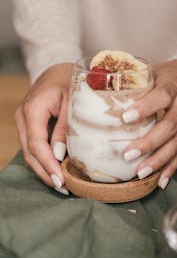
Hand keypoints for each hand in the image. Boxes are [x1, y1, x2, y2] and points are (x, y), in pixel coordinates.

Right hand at [15, 63, 72, 193]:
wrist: (56, 68)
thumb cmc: (68, 80)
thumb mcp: (72, 101)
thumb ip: (65, 127)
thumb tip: (58, 154)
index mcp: (33, 109)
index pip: (36, 143)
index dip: (47, 164)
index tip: (60, 181)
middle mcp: (23, 117)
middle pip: (29, 152)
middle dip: (45, 172)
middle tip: (62, 189)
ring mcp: (24, 121)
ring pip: (29, 152)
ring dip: (43, 168)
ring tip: (61, 184)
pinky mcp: (29, 124)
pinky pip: (33, 145)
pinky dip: (43, 159)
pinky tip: (56, 168)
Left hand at [122, 59, 176, 188]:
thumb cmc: (169, 77)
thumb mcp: (154, 72)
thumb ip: (134, 81)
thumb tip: (99, 86)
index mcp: (174, 85)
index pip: (162, 96)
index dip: (145, 108)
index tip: (126, 118)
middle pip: (170, 126)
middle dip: (149, 143)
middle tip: (128, 155)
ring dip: (159, 160)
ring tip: (141, 172)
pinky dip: (173, 167)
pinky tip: (161, 181)